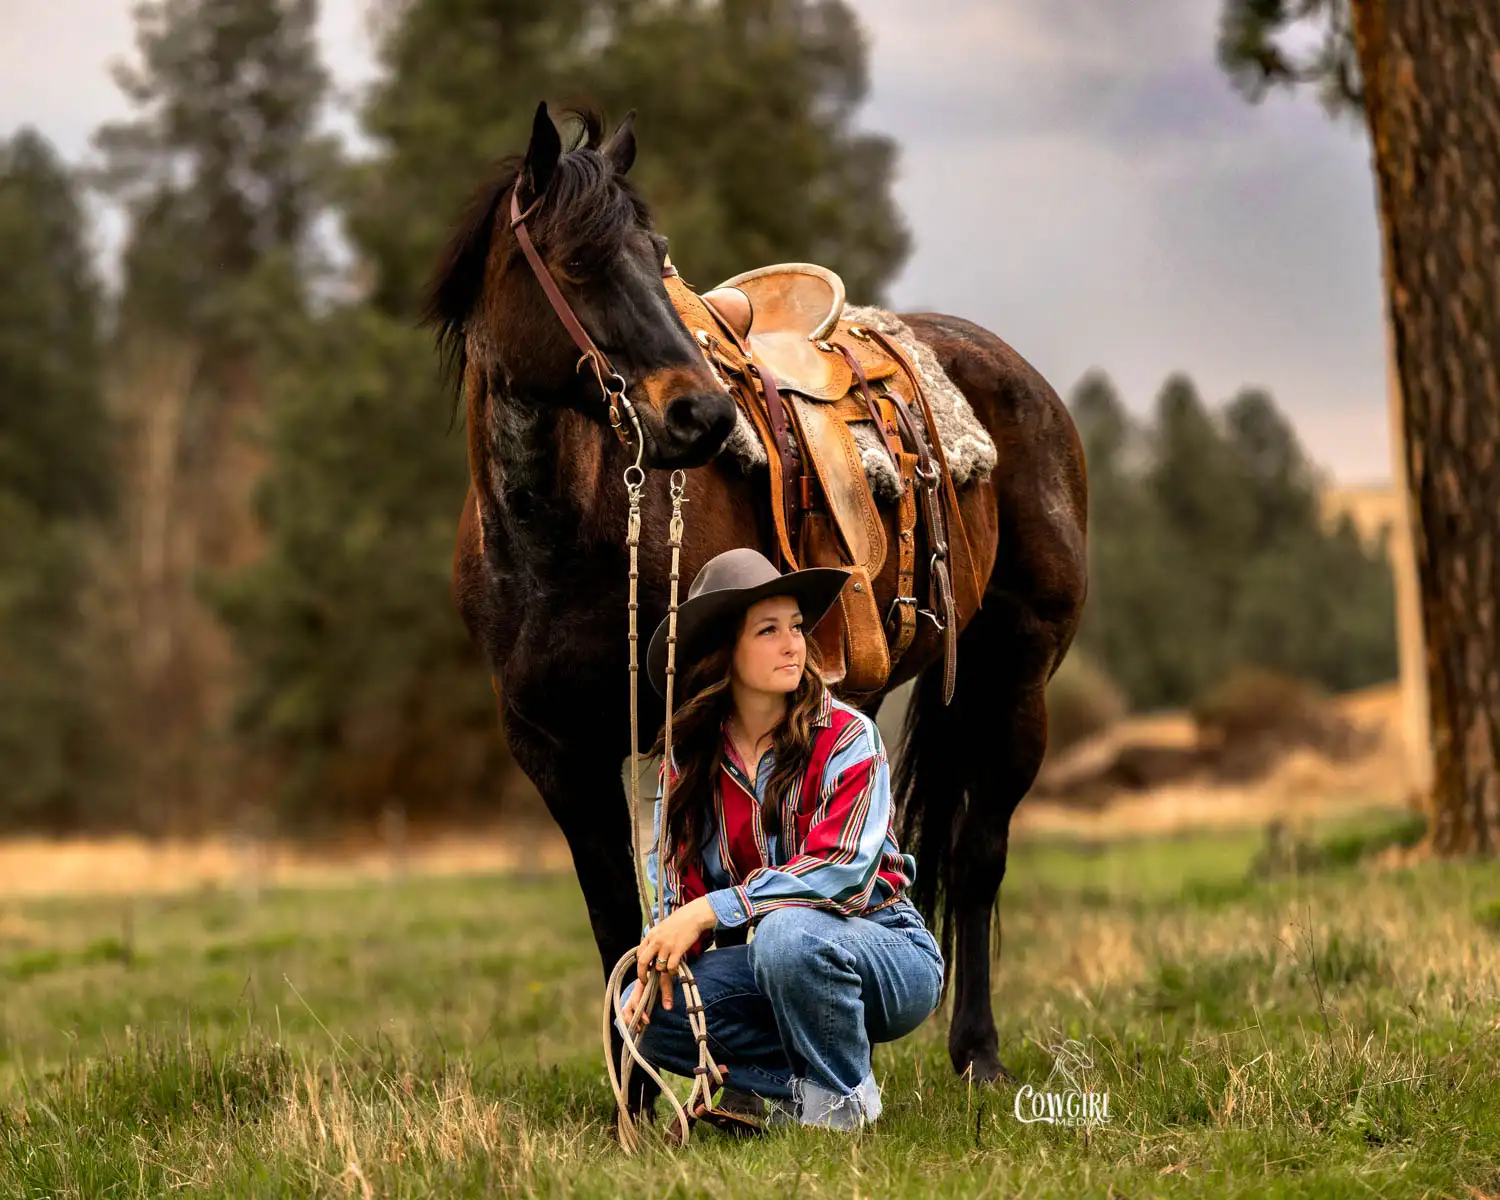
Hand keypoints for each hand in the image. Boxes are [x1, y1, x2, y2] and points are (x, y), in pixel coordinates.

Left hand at [623, 897, 717, 1029]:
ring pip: (658, 967)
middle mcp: (656, 941)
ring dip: (662, 973)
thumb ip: (655, 940)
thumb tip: (651, 953)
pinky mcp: (677, 950)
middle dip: (643, 976)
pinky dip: (672, 971)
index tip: (644, 974)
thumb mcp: (662, 928)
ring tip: (668, 974)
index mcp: (651, 935)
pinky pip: (671, 967)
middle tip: (647, 983)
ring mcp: (666, 946)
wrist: (694, 915)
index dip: (640, 966)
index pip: (639, 954)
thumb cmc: (680, 922)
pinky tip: (676, 969)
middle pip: (642, 963)